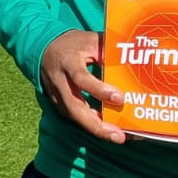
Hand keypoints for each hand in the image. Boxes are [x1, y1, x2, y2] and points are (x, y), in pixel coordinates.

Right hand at [39, 30, 125, 144]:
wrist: (45, 49)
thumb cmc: (73, 44)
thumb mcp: (91, 40)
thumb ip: (108, 50)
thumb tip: (133, 59)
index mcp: (68, 62)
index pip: (81, 79)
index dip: (99, 90)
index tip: (119, 98)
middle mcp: (60, 81)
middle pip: (74, 107)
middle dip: (96, 124)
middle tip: (118, 135)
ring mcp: (57, 95)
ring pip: (74, 116)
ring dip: (95, 128)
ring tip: (117, 136)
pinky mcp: (58, 103)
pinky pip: (74, 117)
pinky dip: (90, 125)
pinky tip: (107, 130)